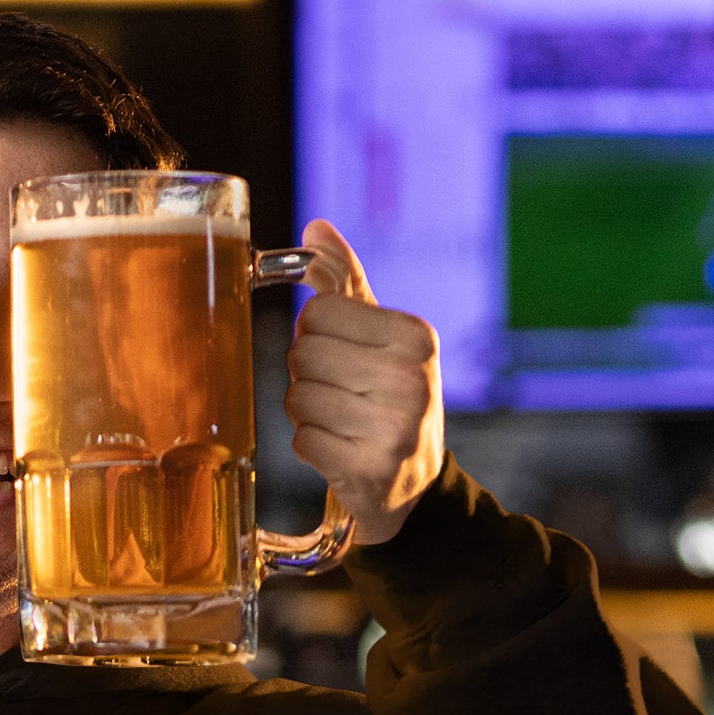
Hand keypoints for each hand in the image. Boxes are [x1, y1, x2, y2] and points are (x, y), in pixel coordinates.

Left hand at [283, 220, 443, 546]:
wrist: (411, 485)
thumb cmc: (388, 400)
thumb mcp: (379, 336)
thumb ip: (345, 283)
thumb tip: (315, 228)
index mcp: (415, 336)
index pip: (318, 310)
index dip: (315, 333)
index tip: (343, 354)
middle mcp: (411, 379)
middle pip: (302, 353)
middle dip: (307, 375)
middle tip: (339, 393)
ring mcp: (392, 428)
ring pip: (298, 399)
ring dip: (306, 413)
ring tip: (340, 422)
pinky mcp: (368, 470)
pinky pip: (301, 441)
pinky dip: (309, 446)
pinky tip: (338, 449)